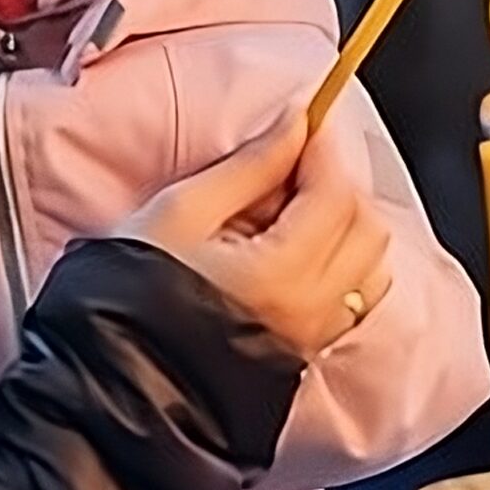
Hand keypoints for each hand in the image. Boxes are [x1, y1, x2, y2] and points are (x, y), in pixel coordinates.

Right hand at [119, 112, 391, 360]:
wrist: (119, 371)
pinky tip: (295, 247)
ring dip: (342, 221)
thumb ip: (250, 166)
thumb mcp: (183, 211)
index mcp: (283, 272)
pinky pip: (357, 295)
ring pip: (370, 261)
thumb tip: (294, 122)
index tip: (304, 118)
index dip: (322, 146)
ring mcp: (316, 335)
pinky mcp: (310, 349)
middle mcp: (314, 309)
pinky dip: (342, 258)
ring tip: (287, 207)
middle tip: (288, 162)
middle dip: (334, 181)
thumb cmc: (135, 288)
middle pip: (365, 224)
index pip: (334, 192)